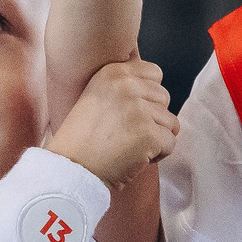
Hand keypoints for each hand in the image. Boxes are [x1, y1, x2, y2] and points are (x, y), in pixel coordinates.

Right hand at [46, 59, 176, 190]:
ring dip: (156, 137)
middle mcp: (126, 86)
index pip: (154, 73)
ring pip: (170, 121)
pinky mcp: (149, 134)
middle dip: (153, 118)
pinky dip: (159, 155)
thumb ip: (125, 87)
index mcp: (113, 73)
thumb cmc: (82, 140)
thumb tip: (156, 90)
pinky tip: (135, 157)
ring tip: (129, 146)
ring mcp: (138, 110)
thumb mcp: (97, 96)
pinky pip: (170, 142)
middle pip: (164, 98)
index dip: (148, 97)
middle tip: (127, 133)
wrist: (71, 169)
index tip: (130, 113)